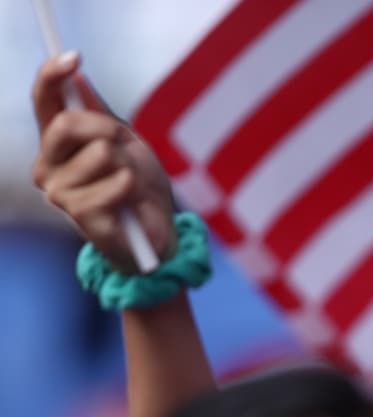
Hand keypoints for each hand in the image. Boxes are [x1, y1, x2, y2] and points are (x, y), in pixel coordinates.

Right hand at [31, 51, 175, 273]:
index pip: (44, 102)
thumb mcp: (127, 143)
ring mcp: (58, 192)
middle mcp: (48, 166)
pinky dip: (133, 187)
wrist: (157, 233)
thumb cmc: (140, 188)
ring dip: (128, 165)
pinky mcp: (78, 214)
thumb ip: (100, 115)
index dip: (51, 76)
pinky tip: (130, 202)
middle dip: (108, 130)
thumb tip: (79, 81)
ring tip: (130, 184)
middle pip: (68, 124)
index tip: (73, 57)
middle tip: (126, 150)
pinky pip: (116, 183)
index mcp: (57, 144)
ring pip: (101, 153)